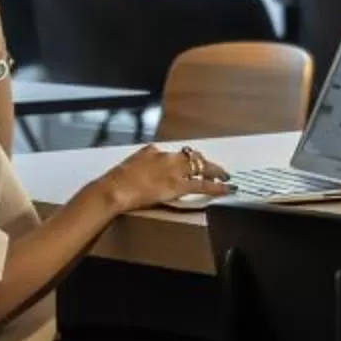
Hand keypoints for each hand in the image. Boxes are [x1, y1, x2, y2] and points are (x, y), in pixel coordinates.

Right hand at [93, 144, 229, 216]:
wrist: (113, 190)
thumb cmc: (116, 181)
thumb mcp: (129, 164)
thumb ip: (142, 161)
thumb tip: (147, 160)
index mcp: (152, 151)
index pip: (175, 154)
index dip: (186, 160)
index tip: (192, 163)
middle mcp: (166, 157)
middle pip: (192, 157)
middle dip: (204, 163)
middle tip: (214, 168)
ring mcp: (174, 171)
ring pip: (201, 168)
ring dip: (215, 172)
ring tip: (225, 176)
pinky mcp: (178, 185)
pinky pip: (202, 185)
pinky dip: (217, 187)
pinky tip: (227, 188)